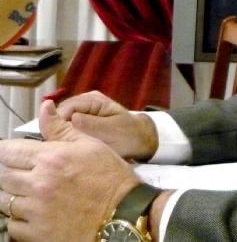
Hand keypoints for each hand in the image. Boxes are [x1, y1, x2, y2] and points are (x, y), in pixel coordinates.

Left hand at [0, 100, 140, 240]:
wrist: (122, 215)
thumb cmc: (110, 179)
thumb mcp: (91, 145)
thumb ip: (62, 127)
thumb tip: (45, 108)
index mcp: (51, 159)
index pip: (8, 151)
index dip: (7, 150)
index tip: (12, 152)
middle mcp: (38, 184)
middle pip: (3, 175)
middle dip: (10, 171)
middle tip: (26, 172)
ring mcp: (35, 211)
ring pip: (4, 201)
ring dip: (14, 194)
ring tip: (33, 192)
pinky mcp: (36, 234)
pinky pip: (12, 225)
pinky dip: (20, 218)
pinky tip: (36, 211)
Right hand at [56, 90, 158, 160]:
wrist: (139, 139)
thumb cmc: (128, 135)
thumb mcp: (110, 131)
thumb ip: (91, 124)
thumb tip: (73, 118)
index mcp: (94, 100)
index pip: (67, 107)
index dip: (58, 123)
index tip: (56, 139)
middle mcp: (86, 101)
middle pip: (61, 113)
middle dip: (58, 128)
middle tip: (59, 147)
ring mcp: (83, 110)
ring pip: (61, 121)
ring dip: (61, 133)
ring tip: (64, 148)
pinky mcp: (81, 121)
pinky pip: (66, 127)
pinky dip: (66, 136)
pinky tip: (70, 146)